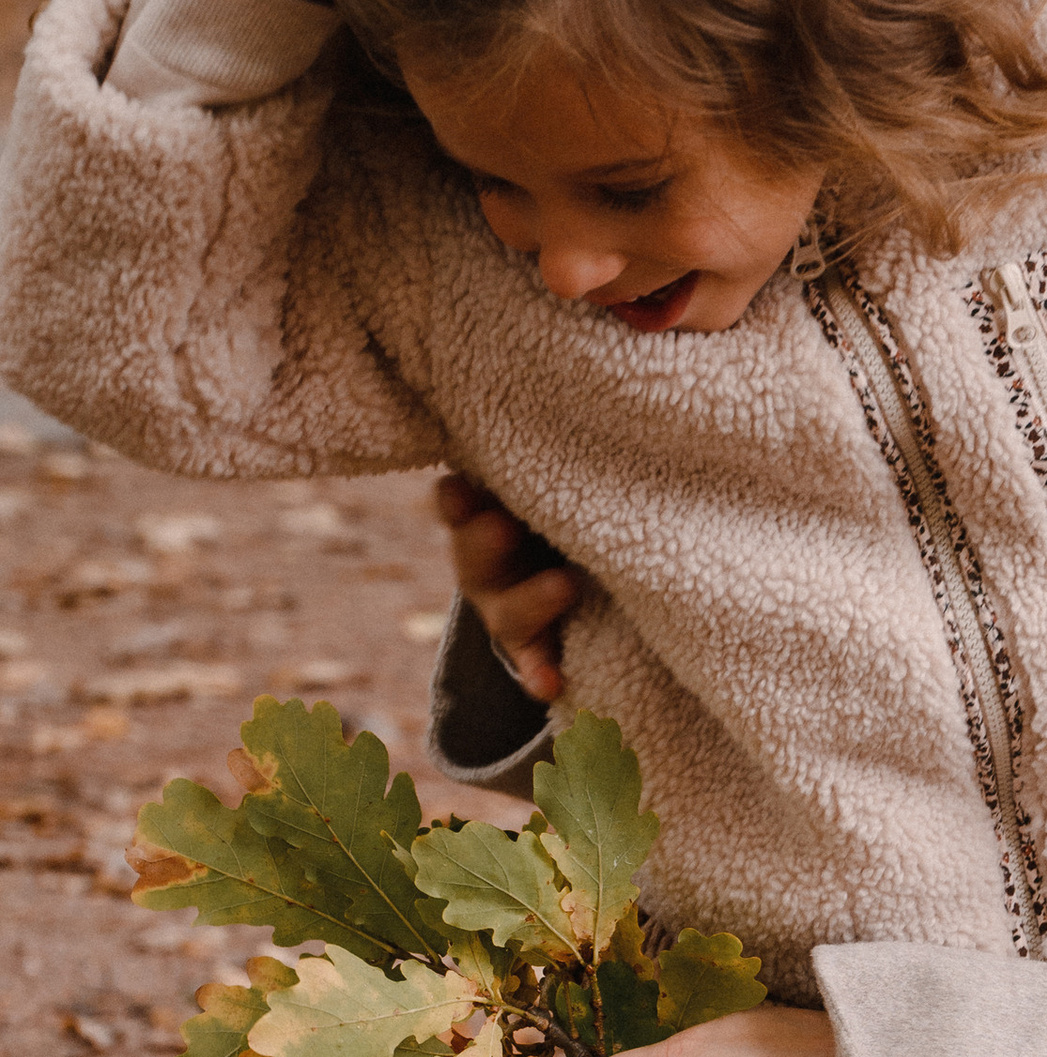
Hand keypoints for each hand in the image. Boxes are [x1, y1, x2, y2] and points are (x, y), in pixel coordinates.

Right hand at [434, 472, 583, 701]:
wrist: (563, 576)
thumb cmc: (561, 508)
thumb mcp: (548, 481)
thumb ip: (546, 457)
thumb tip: (578, 371)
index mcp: (485, 515)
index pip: (460, 506)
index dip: (459, 502)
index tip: (461, 489)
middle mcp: (487, 564)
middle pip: (474, 555)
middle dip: (485, 540)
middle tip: (503, 524)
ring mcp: (506, 608)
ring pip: (507, 610)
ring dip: (530, 601)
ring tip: (565, 586)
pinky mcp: (532, 647)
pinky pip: (535, 663)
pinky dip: (540, 673)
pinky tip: (551, 685)